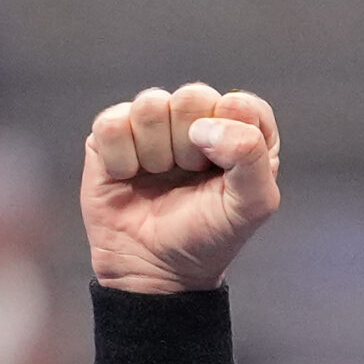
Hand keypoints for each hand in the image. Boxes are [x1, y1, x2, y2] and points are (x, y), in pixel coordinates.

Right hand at [82, 84, 280, 294]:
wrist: (155, 268)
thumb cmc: (209, 236)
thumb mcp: (252, 205)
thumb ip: (252, 156)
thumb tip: (205, 126)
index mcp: (241, 133)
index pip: (242, 104)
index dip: (230, 134)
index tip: (222, 168)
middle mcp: (198, 122)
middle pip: (193, 95)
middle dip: (192, 144)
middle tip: (190, 175)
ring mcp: (152, 126)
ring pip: (150, 104)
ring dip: (157, 152)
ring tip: (160, 176)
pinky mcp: (111, 135)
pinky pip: (112, 124)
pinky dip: (121, 158)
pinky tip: (129, 177)